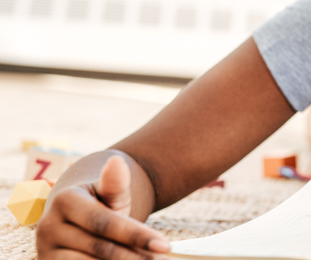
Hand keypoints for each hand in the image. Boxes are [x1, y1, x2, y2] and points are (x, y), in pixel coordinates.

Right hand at [36, 156, 170, 258]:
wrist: (76, 220)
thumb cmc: (100, 204)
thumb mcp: (110, 193)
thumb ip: (115, 183)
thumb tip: (117, 161)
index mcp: (64, 201)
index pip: (105, 222)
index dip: (136, 235)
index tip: (165, 245)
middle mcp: (47, 227)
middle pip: (101, 248)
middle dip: (135, 255)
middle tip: (162, 258)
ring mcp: (45, 250)